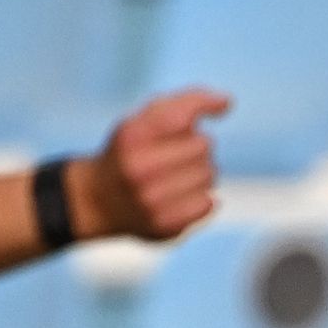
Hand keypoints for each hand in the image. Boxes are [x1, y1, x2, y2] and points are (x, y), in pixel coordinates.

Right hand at [80, 89, 231, 243]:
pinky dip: (202, 197)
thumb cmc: (132, 151)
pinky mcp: (164, 225)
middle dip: (197, 145)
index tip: (215, 110)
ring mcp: (151, 200)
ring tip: (177, 175)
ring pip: (209, 175)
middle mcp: (138, 168)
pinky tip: (181, 195)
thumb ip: (186, 102)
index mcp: (132, 136)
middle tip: (177, 153)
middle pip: (204, 145)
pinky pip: (208, 203)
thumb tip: (227, 101)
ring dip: (201, 172)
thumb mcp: (146, 119)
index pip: (182, 116)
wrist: (100, 199)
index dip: (204, 107)